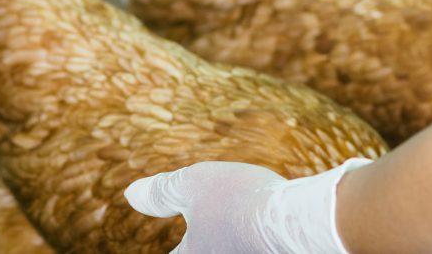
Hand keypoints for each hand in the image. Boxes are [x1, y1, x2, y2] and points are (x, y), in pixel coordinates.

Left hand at [125, 159, 370, 252]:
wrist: (301, 221)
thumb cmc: (242, 201)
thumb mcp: (193, 184)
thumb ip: (160, 192)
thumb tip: (130, 194)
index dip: (176, 246)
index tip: (178, 242)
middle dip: (199, 243)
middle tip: (201, 233)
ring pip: (227, 250)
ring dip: (225, 242)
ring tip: (229, 227)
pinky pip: (252, 251)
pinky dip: (251, 243)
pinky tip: (257, 230)